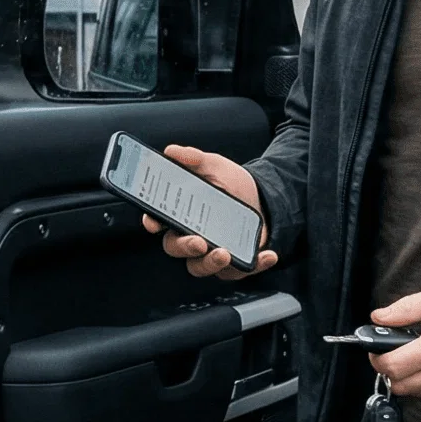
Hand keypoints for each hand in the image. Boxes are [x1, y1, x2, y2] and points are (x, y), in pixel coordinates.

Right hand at [140, 145, 277, 278]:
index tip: (154, 223)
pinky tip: (267, 255)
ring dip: (211, 263)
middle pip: (176, 248)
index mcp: (179, 213)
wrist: (261, 197)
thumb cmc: (229, 183)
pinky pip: (239, 270)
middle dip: (184, 247)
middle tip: (198, 242)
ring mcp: (210, 252)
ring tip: (224, 253)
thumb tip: (173, 151)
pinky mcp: (233, 263)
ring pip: (201, 267)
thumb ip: (194, 158)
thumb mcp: (214, 165)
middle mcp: (190, 235)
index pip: (158, 220)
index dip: (152, 222)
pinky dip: (254, 265)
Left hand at [369, 283, 420, 404]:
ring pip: (419, 394)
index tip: (376, 351)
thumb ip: (409, 308)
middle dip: (391, 371)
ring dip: (411, 379)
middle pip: (402, 385)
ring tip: (420, 357)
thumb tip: (379, 317)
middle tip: (395, 354)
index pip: (394, 366)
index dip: (378, 360)